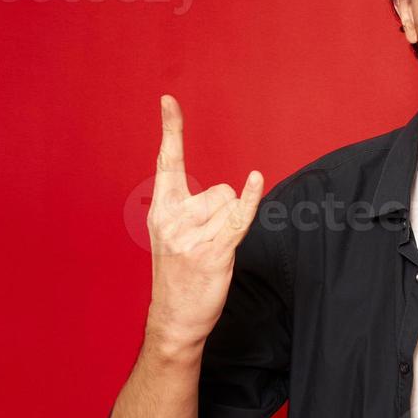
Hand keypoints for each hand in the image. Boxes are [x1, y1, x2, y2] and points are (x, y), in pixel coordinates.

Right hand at [145, 94, 263, 349]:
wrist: (174, 318)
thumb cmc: (179, 276)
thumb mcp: (172, 236)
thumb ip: (188, 209)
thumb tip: (227, 194)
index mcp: (161, 209)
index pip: (167, 161)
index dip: (170, 129)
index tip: (169, 99)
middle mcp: (173, 217)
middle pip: (217, 190)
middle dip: (222, 212)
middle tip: (205, 244)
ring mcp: (192, 234)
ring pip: (229, 205)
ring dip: (230, 227)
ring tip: (212, 252)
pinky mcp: (213, 249)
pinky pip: (239, 217)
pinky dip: (250, 200)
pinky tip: (256, 179)